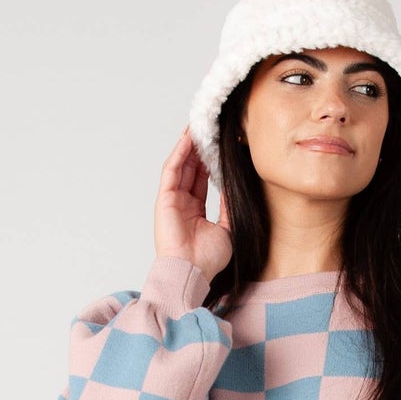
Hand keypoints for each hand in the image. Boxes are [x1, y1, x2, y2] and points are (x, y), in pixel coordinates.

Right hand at [154, 126, 232, 284]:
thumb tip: (235, 186)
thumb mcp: (227, 228)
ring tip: (198, 127)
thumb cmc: (208, 260)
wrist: (192, 272)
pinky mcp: (165, 199)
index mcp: (195, 212)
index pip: (203, 180)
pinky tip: (188, 139)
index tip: (220, 146)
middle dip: (199, 149)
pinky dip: (179, 154)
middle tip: (210, 129)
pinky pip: (172, 171)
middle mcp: (182, 204)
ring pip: (181, 166)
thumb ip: (229, 206)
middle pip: (191, 169)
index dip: (210, 162)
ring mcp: (172, 200)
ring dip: (188, 146)